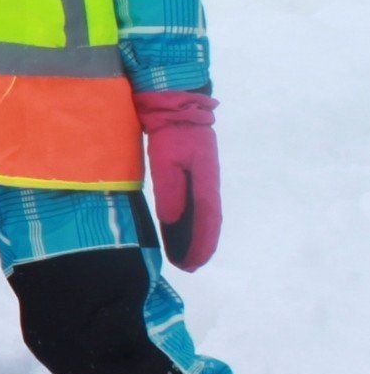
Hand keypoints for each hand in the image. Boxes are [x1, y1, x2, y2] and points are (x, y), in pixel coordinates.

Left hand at [135, 91, 221, 270]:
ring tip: (184, 257)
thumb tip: (172, 219)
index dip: (201, 242)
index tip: (193, 263)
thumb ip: (170, 189)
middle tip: (188, 267)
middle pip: (206, 221)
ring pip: (199, 214)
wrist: (176, 106)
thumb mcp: (166, 159)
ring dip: (193, 235)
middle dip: (199, 245)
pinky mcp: (191, 175)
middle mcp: (207, 183)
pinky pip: (191, 204)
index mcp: (206, 181)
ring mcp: (200, 179)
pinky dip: (186, 220)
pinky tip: (176, 230)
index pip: (207, 219)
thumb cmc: (171, 132)